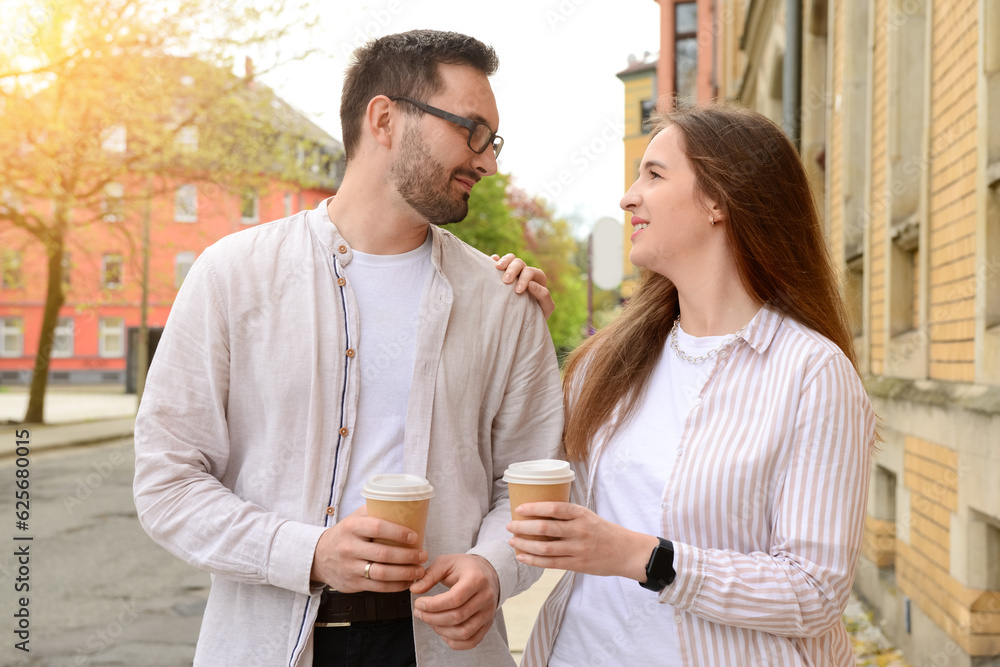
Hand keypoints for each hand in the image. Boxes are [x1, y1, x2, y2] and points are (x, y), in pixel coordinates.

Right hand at [310, 506, 427, 592]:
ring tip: (419, 570)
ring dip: (405, 573)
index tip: (415, 536)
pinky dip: (395, 586)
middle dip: (407, 556)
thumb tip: (403, 503)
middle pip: (383, 554)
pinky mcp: (352, 584)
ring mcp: (350, 567)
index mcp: (351, 527)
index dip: (398, 532)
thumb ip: (374, 511)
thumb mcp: (353, 519)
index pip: (377, 527)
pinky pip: (378, 587)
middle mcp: (349, 548)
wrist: (318, 557)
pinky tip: (407, 582)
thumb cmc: (344, 535)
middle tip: (423, 555)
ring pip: (382, 574)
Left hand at [409, 554, 500, 649]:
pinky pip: (471, 641)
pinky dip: (454, 642)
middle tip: (418, 612)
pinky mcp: (488, 624)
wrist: (488, 573)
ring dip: (441, 630)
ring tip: (429, 620)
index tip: (418, 603)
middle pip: (458, 617)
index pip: (455, 598)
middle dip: (432, 618)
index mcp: (477, 579)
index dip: (433, 605)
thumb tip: (415, 589)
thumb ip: (430, 575)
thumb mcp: (446, 562)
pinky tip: (442, 631)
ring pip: (464, 632)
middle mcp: (486, 597)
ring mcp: (488, 613)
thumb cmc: (464, 567)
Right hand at [491, 253, 553, 319]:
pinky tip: (491, 261)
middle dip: (512, 270)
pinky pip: (499, 261)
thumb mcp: (546, 307)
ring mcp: (514, 272)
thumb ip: (543, 296)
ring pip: (510, 258)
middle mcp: (525, 272)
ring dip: (504, 261)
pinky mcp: (502, 273)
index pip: (530, 271)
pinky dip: (495, 259)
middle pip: (519, 263)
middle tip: (506, 281)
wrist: (526, 321)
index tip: (518, 291)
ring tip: (497, 268)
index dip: (524, 279)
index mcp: (537, 278)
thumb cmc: (538, 314)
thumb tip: (531, 285)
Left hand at [507, 502, 658, 580]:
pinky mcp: (577, 565)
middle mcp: (579, 530)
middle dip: (523, 527)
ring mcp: (578, 549)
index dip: (534, 508)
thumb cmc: (603, 531)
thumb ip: (567, 515)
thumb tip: (538, 512)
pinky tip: (521, 556)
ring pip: (545, 548)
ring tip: (511, 541)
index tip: (518, 509)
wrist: (626, 551)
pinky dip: (533, 560)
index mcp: (581, 514)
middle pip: (545, 528)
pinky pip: (551, 563)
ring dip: (525, 544)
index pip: (553, 508)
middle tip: (509, 525)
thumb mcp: (588, 516)